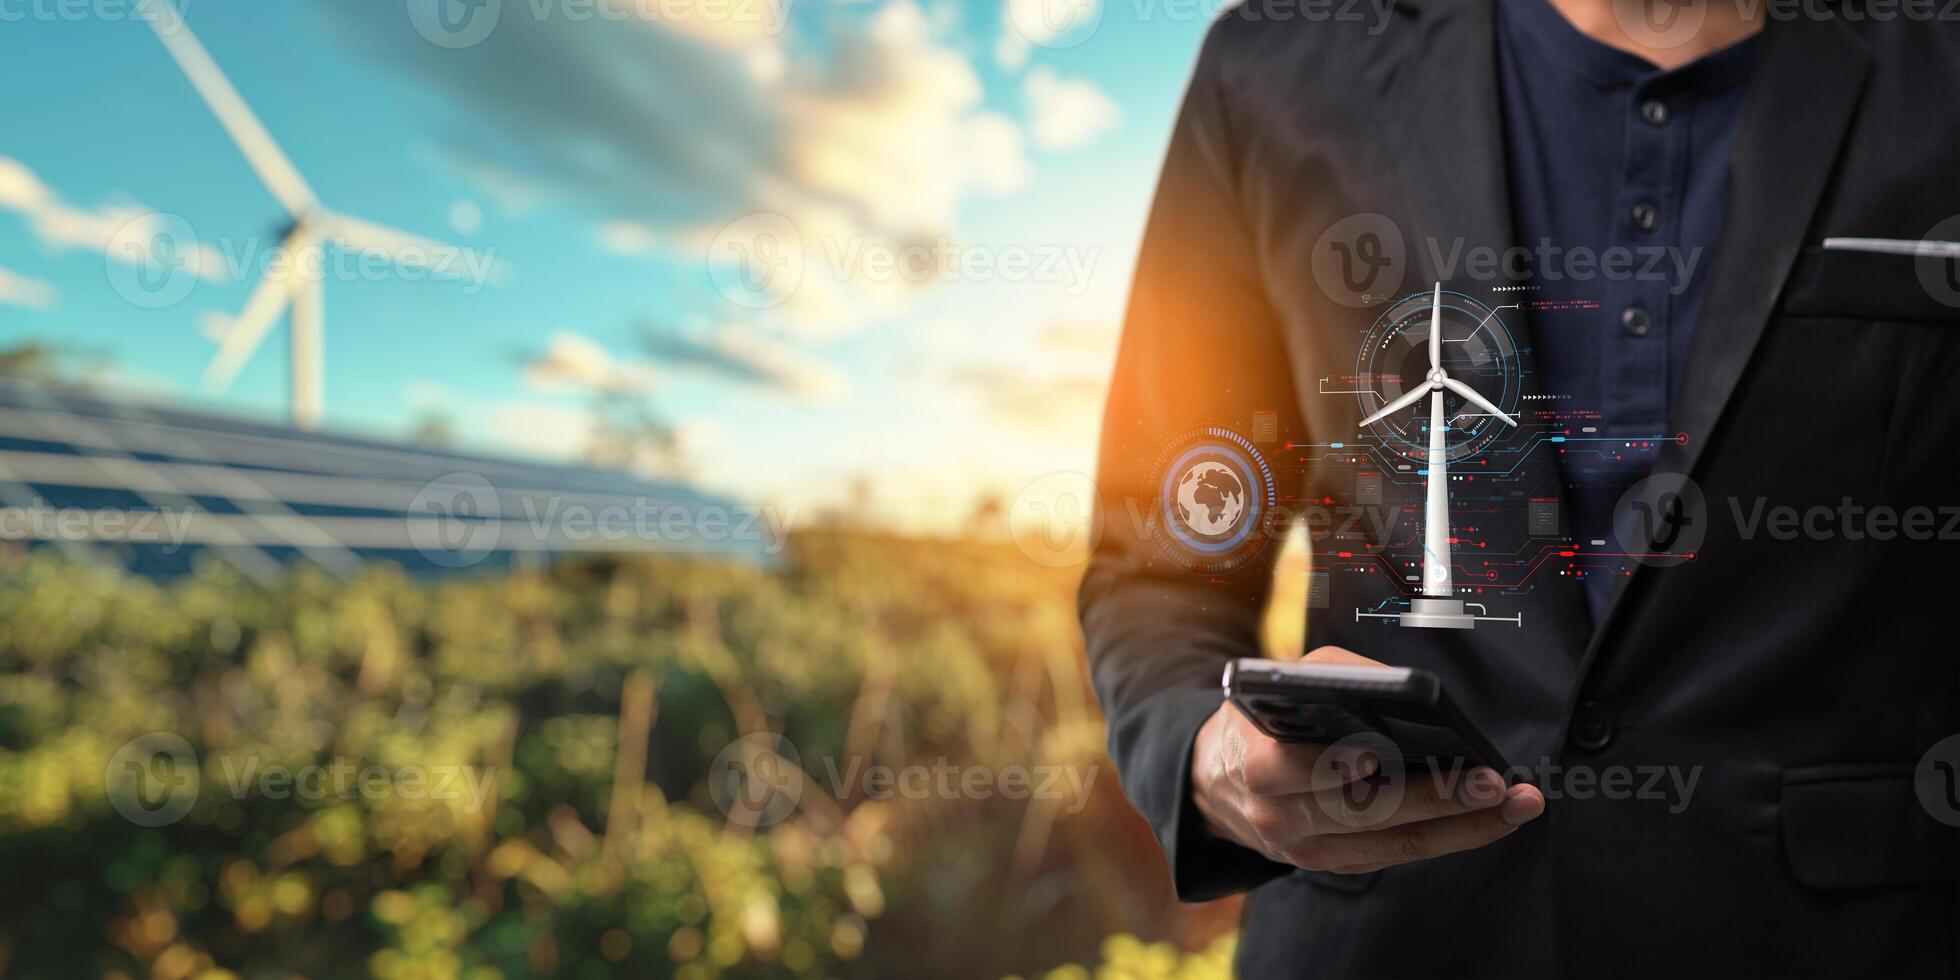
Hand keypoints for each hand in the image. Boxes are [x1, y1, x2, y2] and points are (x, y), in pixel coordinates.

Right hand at [1190, 646, 1544, 873]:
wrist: (1215, 780)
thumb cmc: (1265, 717)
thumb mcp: (1288, 680)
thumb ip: (1339, 679)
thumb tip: (1411, 694)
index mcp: (1256, 761)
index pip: (1297, 766)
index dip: (1340, 762)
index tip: (1385, 754)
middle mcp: (1277, 814)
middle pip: (1364, 811)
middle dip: (1436, 798)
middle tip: (1495, 784)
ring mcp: (1303, 849)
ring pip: (1391, 843)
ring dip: (1461, 827)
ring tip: (1514, 806)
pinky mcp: (1328, 865)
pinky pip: (1393, 854)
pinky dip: (1444, 837)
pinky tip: (1486, 820)